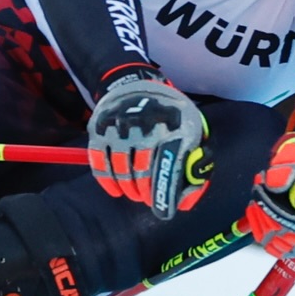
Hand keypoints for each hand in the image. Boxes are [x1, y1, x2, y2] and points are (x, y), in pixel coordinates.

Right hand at [88, 74, 211, 219]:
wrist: (135, 83)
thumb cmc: (169, 114)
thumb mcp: (191, 128)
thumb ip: (194, 162)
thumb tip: (187, 199)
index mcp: (172, 124)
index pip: (168, 166)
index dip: (166, 194)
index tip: (165, 212)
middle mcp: (144, 125)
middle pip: (143, 172)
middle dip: (147, 193)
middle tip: (149, 200)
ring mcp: (119, 126)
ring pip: (121, 170)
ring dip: (129, 189)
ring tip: (136, 194)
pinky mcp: (100, 129)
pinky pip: (100, 162)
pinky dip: (107, 181)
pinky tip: (116, 191)